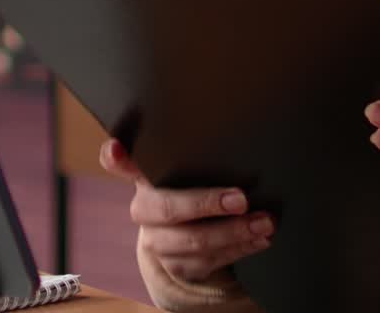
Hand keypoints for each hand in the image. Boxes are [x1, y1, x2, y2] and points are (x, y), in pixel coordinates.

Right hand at [99, 139, 274, 282]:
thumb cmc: (186, 186)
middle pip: (169, 208)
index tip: (117, 149)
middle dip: (208, 204)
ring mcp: (156, 241)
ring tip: (264, 223)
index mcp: (142, 175)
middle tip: (242, 199)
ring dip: (234, 233)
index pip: (118, 163)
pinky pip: (207, 262)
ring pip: (193, 242)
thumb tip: (228, 114)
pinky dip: (238, 250)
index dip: (116, 157)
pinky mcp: (174, 265)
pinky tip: (258, 239)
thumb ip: (191, 150)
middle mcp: (143, 209)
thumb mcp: (185, 165)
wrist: (177, 234)